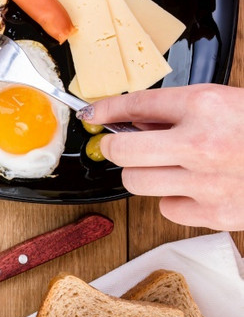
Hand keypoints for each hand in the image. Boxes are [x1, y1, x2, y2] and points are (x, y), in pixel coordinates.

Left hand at [80, 84, 243, 230]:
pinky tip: (196, 187)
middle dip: (114, 147)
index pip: (135, 104)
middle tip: (119, 145)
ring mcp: (207, 182)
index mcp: (206, 105)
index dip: (105, 109)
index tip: (92, 113)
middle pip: (121, 151)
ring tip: (168, 165)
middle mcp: (202, 143)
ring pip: (136, 182)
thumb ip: (179, 111)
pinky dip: (174, 199)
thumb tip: (131, 120)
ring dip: (144, 172)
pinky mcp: (216, 214)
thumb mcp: (225, 103)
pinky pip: (167, 208)